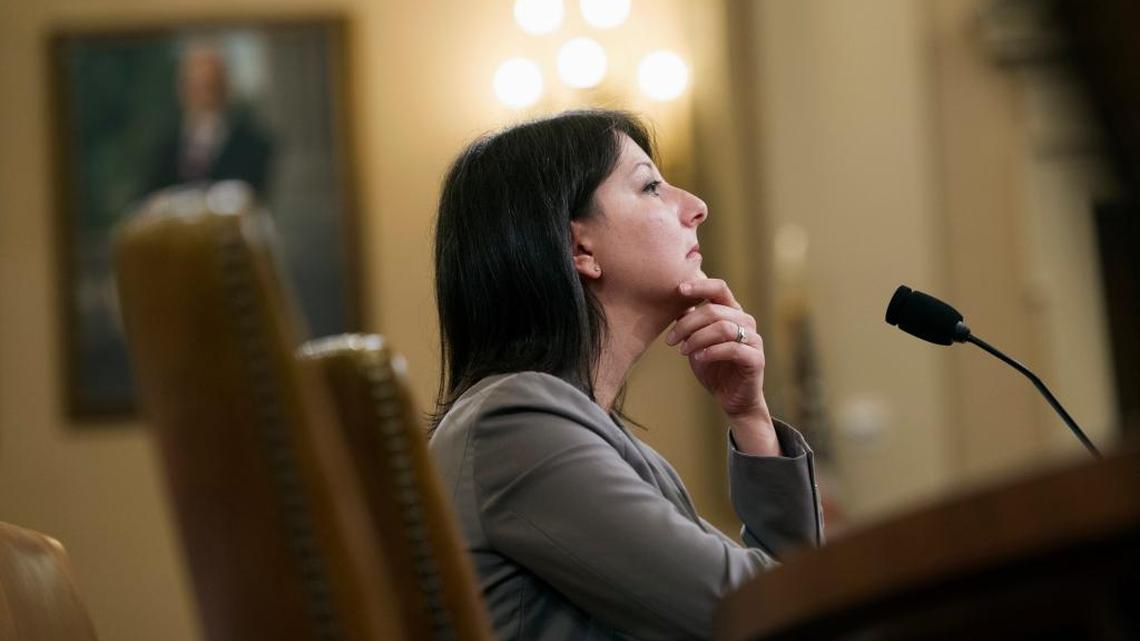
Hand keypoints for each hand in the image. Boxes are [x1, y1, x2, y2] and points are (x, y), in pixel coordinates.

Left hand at [665, 278, 778, 455]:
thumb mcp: (696, 342)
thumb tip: (676, 304)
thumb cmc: (713, 367)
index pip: (719, 288)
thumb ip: (690, 323)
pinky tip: (699, 358)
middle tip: (671, 340)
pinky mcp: (756, 358)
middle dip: (688, 324)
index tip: (679, 289)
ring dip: (698, 338)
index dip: (700, 286)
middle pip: (715, 310)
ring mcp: (753, 340)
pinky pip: (733, 349)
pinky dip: (712, 352)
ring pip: (723, 328)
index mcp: (732, 313)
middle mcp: (746, 322)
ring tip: (683, 351)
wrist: (731, 398)